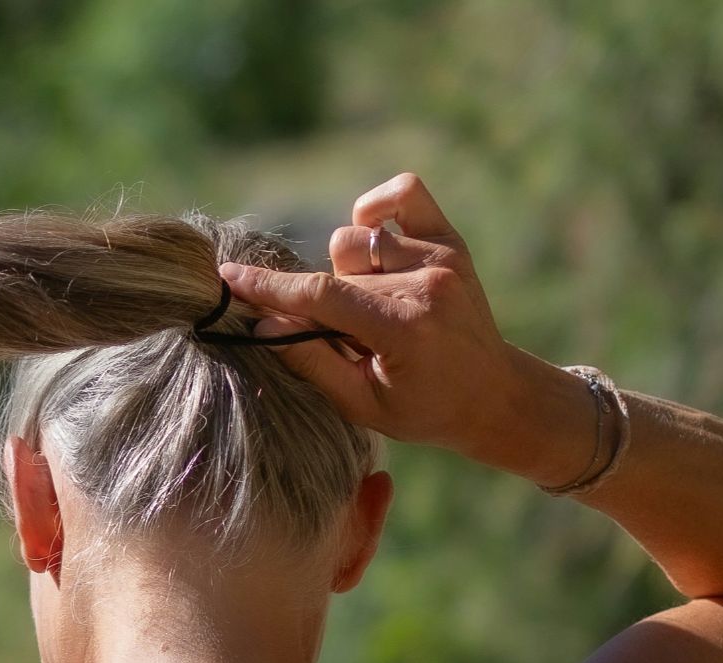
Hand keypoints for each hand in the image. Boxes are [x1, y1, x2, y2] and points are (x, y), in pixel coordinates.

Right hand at [219, 173, 543, 453]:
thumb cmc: (424, 409)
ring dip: (348, 272)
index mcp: (404, 329)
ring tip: (371, 307)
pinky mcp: (451, 241)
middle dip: (325, 305)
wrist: (494, 395)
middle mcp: (425, 284)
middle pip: (333, 272)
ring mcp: (441, 257)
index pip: (320, 297)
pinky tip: (375, 243)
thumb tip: (263, 321)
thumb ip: (311, 361)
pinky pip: (402, 193)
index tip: (228, 278)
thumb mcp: (362, 404)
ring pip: (352, 240)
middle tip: (353, 340)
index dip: (268, 288)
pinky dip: (375, 212)